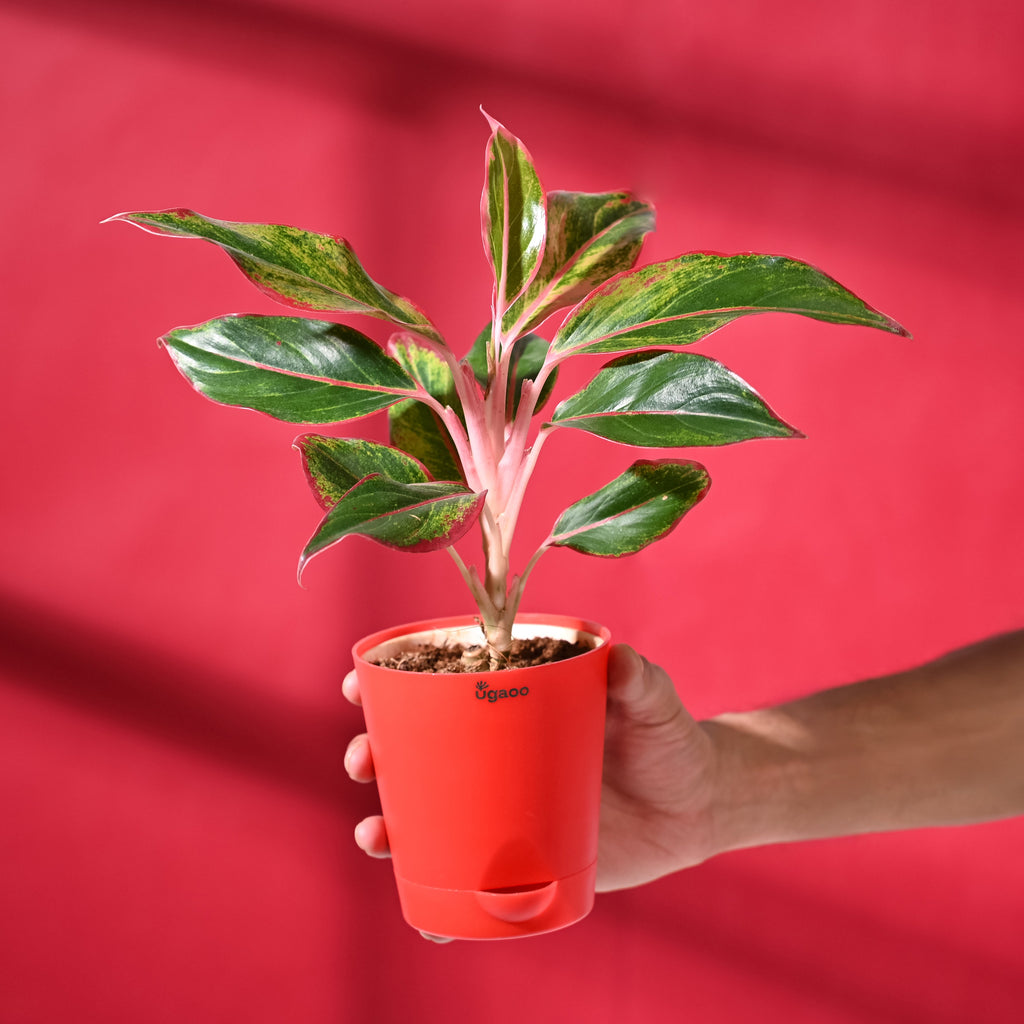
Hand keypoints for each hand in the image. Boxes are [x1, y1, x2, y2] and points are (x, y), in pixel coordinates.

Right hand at [342, 644, 718, 894]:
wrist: (694, 808)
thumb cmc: (668, 741)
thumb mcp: (654, 705)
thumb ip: (642, 683)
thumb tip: (620, 661)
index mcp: (512, 704)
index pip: (439, 688)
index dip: (390, 686)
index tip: (358, 685)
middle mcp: (495, 754)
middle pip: (414, 752)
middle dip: (373, 754)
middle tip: (363, 760)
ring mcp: (502, 807)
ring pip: (426, 817)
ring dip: (387, 827)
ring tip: (375, 834)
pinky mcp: (519, 859)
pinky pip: (464, 882)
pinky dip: (438, 905)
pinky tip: (426, 921)